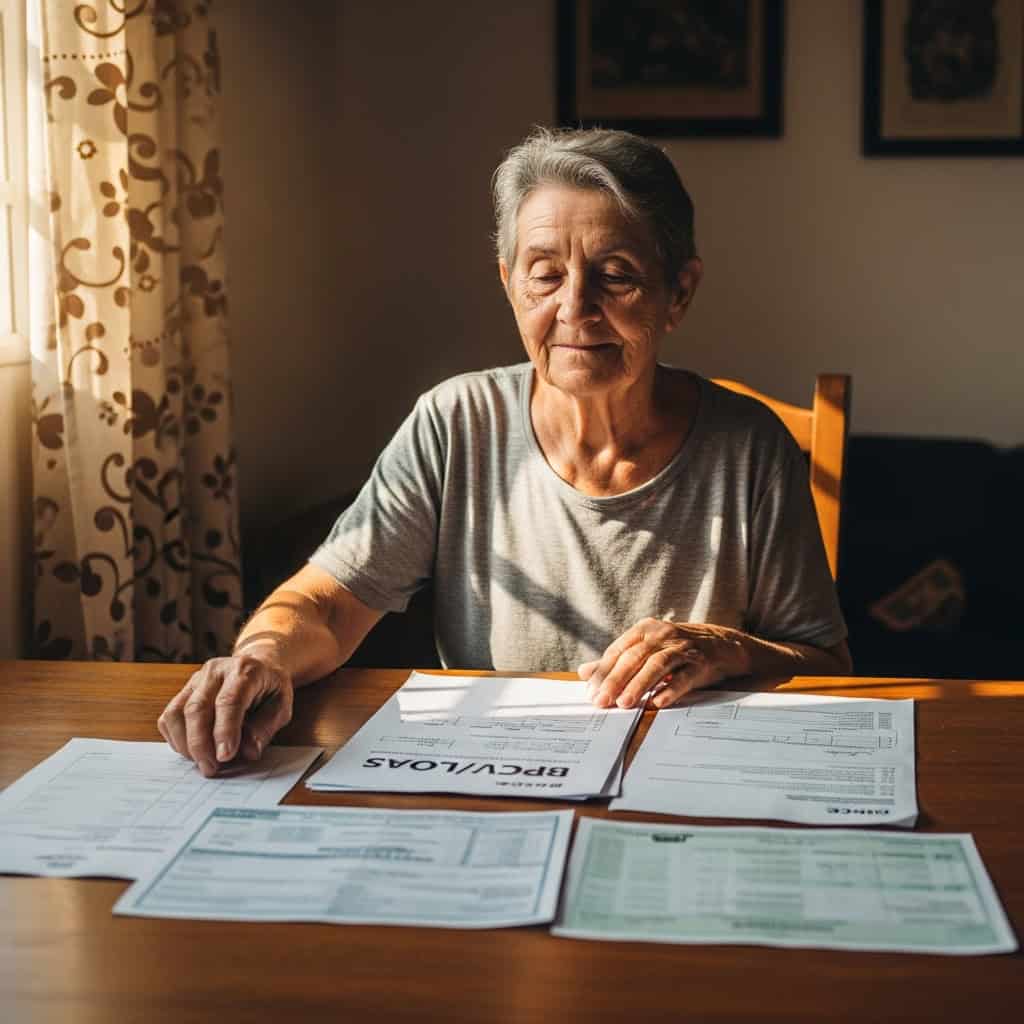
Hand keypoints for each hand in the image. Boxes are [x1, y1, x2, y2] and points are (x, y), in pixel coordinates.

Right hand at [157, 653, 293, 776]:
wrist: (259, 666)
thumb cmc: (271, 689)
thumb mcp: (282, 706)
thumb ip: (266, 727)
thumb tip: (248, 751)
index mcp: (245, 671)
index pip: (229, 701)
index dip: (224, 731)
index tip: (224, 757)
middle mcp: (216, 671)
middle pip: (197, 708)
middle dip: (200, 744)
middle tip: (210, 769)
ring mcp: (196, 680)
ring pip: (176, 713)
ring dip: (185, 744)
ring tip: (202, 762)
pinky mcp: (184, 691)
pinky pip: (169, 717)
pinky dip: (176, 739)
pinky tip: (192, 750)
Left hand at [578, 618, 749, 709]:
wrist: (721, 644)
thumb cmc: (675, 649)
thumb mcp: (646, 650)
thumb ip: (615, 661)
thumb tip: (584, 673)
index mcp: (645, 629)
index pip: (618, 650)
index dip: (603, 671)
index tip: (591, 691)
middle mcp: (663, 634)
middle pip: (634, 657)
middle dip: (616, 680)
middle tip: (602, 701)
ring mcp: (683, 648)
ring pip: (657, 665)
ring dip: (639, 685)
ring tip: (625, 703)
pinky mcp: (702, 663)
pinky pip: (684, 676)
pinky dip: (670, 689)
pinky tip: (658, 702)